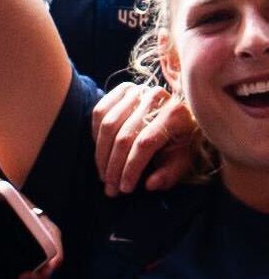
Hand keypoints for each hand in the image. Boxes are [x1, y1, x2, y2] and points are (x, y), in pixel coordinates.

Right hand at [91, 81, 196, 195]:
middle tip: (110, 187)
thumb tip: (150, 184)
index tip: (124, 189)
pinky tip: (100, 151)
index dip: (131, 168)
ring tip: (103, 174)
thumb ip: (170, 174)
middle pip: (124, 136)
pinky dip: (95, 134)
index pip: (145, 143)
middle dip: (113, 166)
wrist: (179, 117)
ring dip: (101, 154)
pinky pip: (99, 111)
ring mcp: (138, 91)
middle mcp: (157, 98)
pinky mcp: (123, 89)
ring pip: (108, 124)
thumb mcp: (183, 161)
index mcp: (176, 114)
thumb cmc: (181, 142)